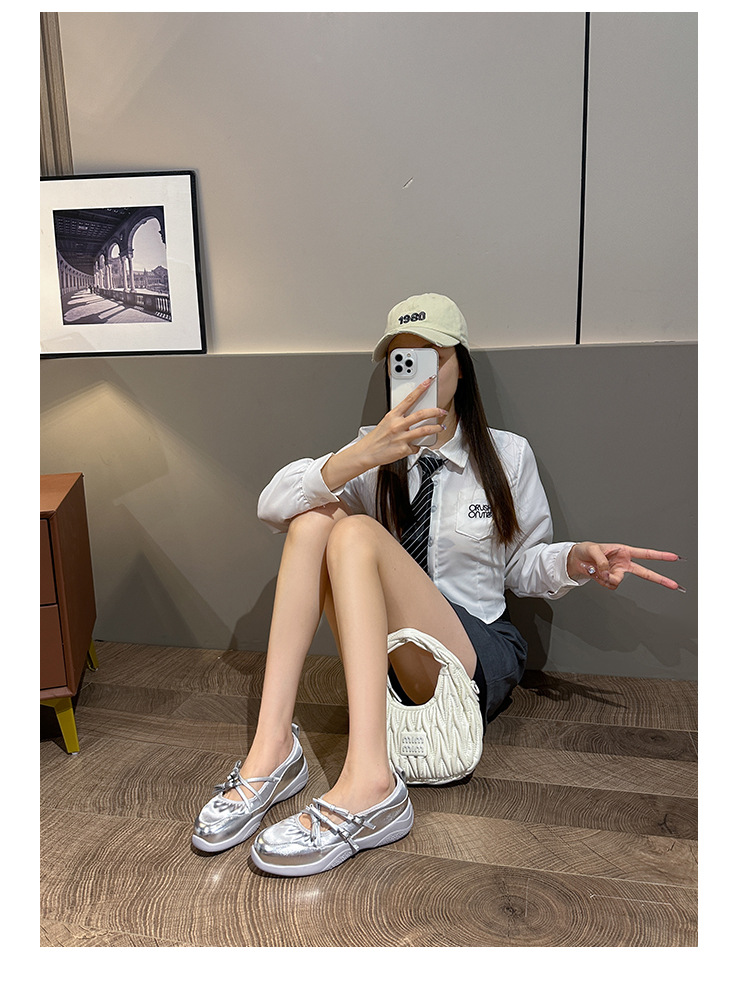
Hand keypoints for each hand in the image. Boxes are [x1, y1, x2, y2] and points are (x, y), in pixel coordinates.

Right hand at [356, 376, 446, 467]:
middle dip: (435, 411)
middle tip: (442, 411)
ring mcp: (401, 437)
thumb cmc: (376, 438)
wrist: (366, 452)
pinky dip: (416, 446)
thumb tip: (413, 418)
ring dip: (435, 428)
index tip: (428, 382)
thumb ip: (399, 419)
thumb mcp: (386, 422)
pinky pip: (416, 447)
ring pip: (424, 430)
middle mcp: (397, 425)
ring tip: (440, 427)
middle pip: (421, 414)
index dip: (420, 389)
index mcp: (393, 415)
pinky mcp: (403, 449)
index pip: (409, 399)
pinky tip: (414, 446)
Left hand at [567, 542, 685, 591]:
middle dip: (661, 579)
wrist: (576, 560)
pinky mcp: (609, 580)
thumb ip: (603, 561)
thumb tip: (608, 573)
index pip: (646, 554)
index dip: (661, 556)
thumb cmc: (586, 550)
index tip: (675, 557)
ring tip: (596, 568)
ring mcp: (617, 573)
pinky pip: (609, 585)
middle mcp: (624, 564)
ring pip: (619, 581)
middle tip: (675, 585)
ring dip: (606, 577)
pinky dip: (601, 581)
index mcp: (624, 551)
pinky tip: (596, 574)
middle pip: (646, 573)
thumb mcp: (593, 550)